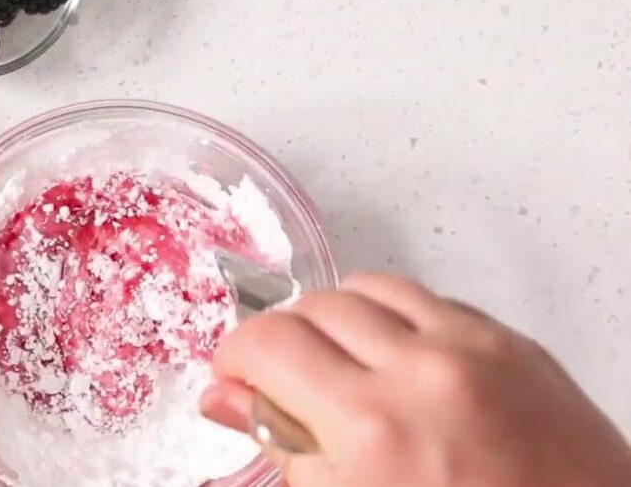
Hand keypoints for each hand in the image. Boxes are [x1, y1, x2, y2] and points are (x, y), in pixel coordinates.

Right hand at [201, 273, 630, 486]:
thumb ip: (283, 447)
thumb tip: (223, 398)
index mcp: (371, 426)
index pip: (268, 344)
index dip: (235, 355)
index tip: (235, 374)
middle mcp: (421, 371)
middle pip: (312, 306)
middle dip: (281, 337)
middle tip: (281, 378)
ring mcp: (473, 347)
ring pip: (367, 287)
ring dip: (335, 316)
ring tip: (338, 363)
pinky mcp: (512, 340)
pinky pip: (428, 299)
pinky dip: (394, 318)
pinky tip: (394, 359)